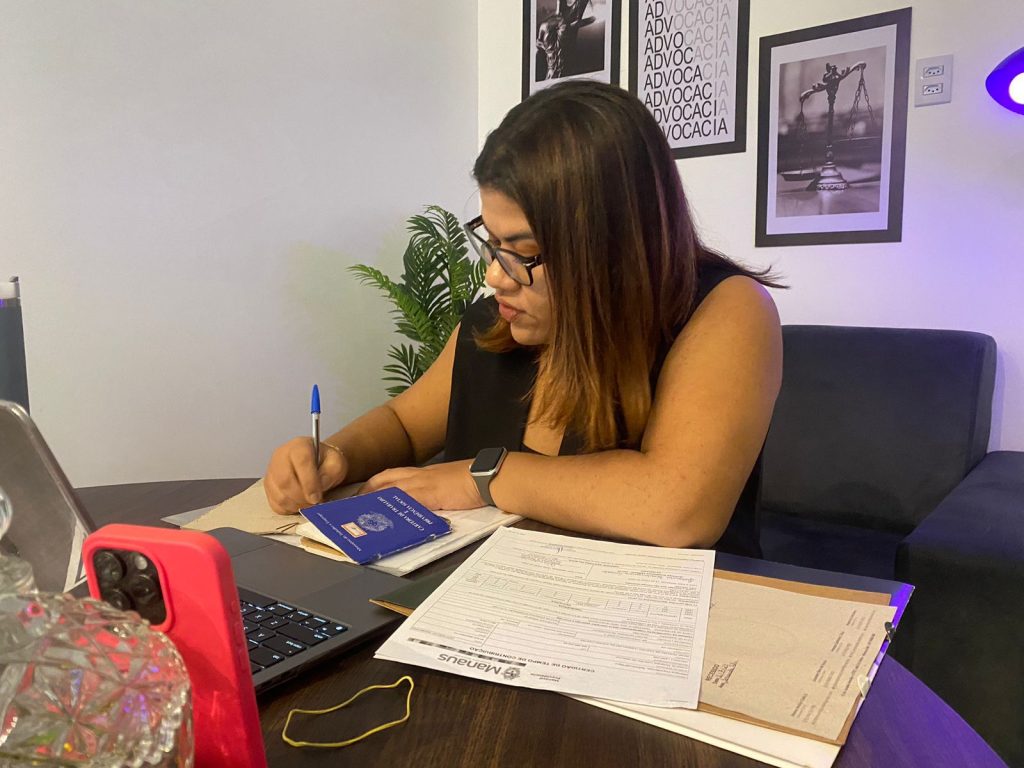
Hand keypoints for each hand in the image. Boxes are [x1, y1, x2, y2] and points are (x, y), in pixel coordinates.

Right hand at [264, 437, 347, 514]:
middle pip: (285, 481)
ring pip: (279, 495)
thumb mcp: (336, 463)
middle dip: (302, 497)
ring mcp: (271, 472)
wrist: (317, 463)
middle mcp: (280, 456)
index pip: (301, 462)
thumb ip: (330, 473)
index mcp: (299, 446)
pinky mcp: (268, 487)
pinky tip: (300, 503)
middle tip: (315, 502)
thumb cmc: (325, 462)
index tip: (317, 497)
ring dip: (296, 505)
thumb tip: (318, 488)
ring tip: (309, 503)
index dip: (310, 482)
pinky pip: (275, 503)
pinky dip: (289, 509)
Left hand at [360, 460, 483, 510]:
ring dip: (374, 500)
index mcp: (425, 473)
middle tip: (353, 504)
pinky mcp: (429, 494)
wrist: (488, 476)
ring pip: (390, 489)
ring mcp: (423, 484)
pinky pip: (405, 501)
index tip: (363, 492)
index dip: (376, 483)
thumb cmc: (475, 480)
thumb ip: (436, 493)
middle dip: (367, 491)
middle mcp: (420, 476)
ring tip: (360, 512)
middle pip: (385, 479)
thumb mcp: (449, 484)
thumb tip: (429, 506)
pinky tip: (384, 518)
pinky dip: (393, 509)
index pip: (393, 474)